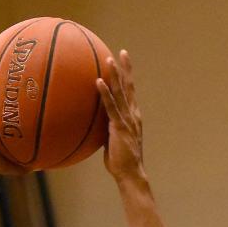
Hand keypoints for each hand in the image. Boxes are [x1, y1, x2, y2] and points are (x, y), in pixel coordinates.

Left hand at [96, 50, 144, 181]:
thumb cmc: (120, 161)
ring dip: (115, 76)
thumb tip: (94, 124)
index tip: (124, 61)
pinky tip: (98, 82)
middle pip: (129, 87)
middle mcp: (132, 115)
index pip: (130, 92)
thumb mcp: (113, 140)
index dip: (128, 76)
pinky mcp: (119, 127)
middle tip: (122, 52)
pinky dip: (105, 93)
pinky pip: (111, 107)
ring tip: (109, 60)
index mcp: (132, 117)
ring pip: (121, 93)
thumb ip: (107, 129)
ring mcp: (127, 120)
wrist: (130, 174)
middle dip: (125, 69)